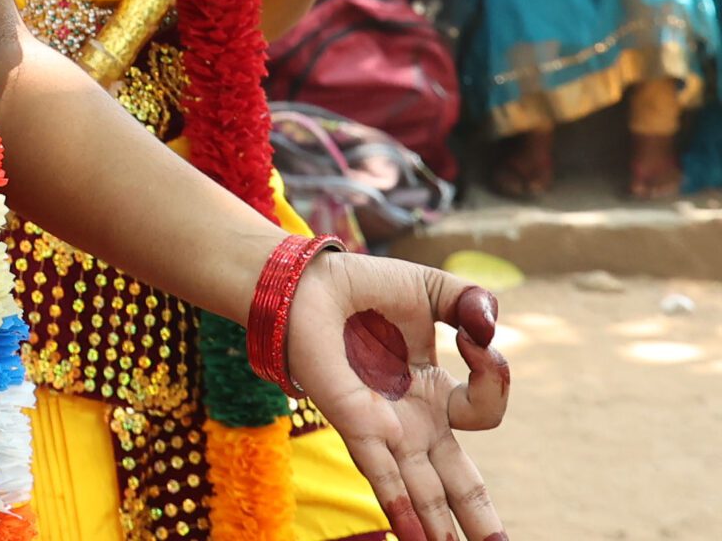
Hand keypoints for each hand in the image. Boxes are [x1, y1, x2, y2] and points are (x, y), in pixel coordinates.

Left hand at [283, 252, 508, 540]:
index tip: (474, 340)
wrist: (304, 281)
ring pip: (426, 493)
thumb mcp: (428, 289)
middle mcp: (413, 420)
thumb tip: (489, 327)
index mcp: (433, 390)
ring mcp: (385, 428)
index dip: (494, 379)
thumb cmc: (361, 286)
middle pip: (460, 483)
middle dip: (481, 521)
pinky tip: (415, 537)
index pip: (483, 409)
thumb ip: (468, 302)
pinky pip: (383, 474)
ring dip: (444, 530)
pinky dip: (401, 507)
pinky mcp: (355, 423)